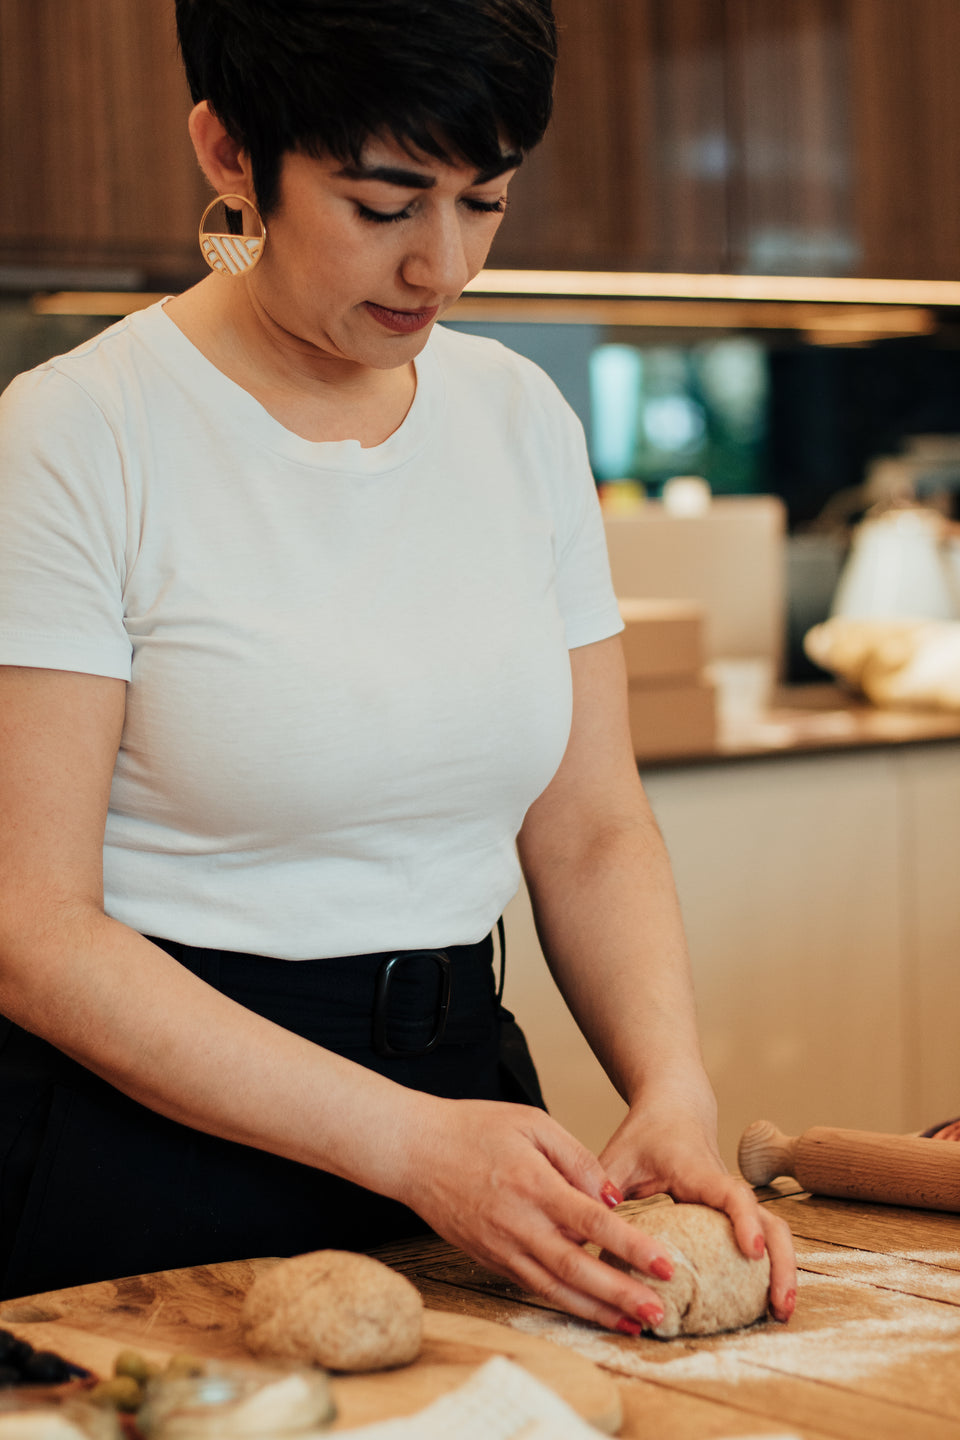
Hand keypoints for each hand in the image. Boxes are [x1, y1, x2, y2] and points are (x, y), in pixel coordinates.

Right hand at [392, 1095, 687, 1333]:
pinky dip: (566, 1304)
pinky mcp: (489, 1259)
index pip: (592, 1223)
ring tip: (635, 1326)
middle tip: (660, 1312)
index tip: (666, 1263)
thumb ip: (575, 1157)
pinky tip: (593, 1311)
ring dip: (598, 1311)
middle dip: (622, 1293)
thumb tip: (611, 1196)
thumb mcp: (530, 1123)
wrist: (412, 1151)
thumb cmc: (473, 1128)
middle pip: (578, 1268)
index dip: (632, 1247)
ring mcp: (501, 1247)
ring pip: (556, 1289)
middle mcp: (518, 1225)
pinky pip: (534, 1287)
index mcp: (532, 1185)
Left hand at [598, 1089, 796, 1323]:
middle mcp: (725, 1187)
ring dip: (782, 1270)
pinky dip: (770, 1266)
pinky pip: (762, 1237)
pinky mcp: (734, 1212)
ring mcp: (734, 1201)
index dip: (744, 1222)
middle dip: (781, 1264)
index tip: (752, 1253)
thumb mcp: (617, 1156)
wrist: (674, 1105)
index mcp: (699, 1171)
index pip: (732, 1194)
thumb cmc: (645, 1132)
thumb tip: (576, 1236)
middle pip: (770, 1222)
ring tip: (780, 1313)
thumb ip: (599, 1191)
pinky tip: (763, 1299)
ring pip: (774, 1231)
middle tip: (779, 1309)